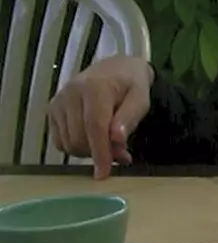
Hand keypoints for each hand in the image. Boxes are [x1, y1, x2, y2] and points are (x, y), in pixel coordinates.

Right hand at [45, 56, 154, 178]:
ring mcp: (58, 102)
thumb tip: (116, 139)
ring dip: (88, 151)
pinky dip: (76, 147)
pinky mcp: (52, 110)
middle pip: (79, 138)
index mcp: (94, 88)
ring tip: (109, 142)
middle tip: (120, 151)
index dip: (100, 153)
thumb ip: (129, 118)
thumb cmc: (131, 85)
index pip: (94, 127)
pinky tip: (92, 139)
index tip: (103, 174)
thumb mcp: (141, 99)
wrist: (115, 69)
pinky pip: (60, 142)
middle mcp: (70, 93)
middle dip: (99, 152)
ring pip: (68, 144)